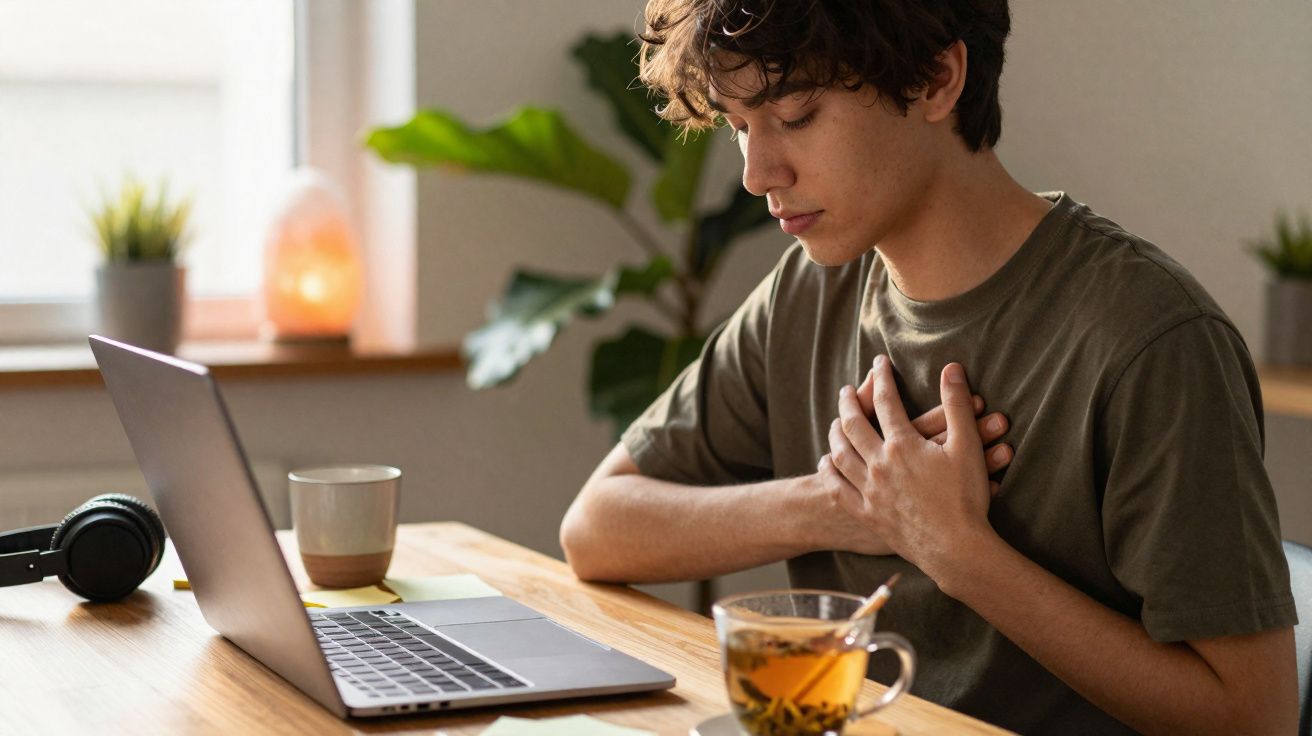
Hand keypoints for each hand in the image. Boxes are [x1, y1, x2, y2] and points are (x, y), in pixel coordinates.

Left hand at [822, 355, 998, 573]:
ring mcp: (869, 490)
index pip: (887, 401)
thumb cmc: (966, 497)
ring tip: (835, 422)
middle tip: (847, 390)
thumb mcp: (968, 446)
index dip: (883, 377)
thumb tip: (951, 368)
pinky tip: (827, 462)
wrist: (955, 548)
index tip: (880, 362)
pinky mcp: (866, 513)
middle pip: (853, 424)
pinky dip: (829, 471)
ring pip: (839, 454)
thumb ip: (957, 404)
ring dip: (835, 433)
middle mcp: (878, 464)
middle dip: (849, 402)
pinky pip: (837, 488)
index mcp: (902, 444)